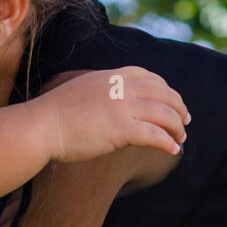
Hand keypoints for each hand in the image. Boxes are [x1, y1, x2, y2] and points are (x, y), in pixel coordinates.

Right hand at [33, 66, 189, 161]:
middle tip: (185, 121)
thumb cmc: (55, 113)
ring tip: (180, 137)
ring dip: (177, 127)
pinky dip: (168, 142)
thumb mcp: (83, 90)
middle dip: (179, 107)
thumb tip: (117, 104)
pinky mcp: (121, 129)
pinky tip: (172, 150)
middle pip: (163, 94)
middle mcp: (121, 88)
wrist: (40, 126)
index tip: (172, 101)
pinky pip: (155, 135)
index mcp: (111, 76)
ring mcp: (122, 107)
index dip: (166, 89)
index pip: (149, 77)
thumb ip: (104, 91)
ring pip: (165, 114)